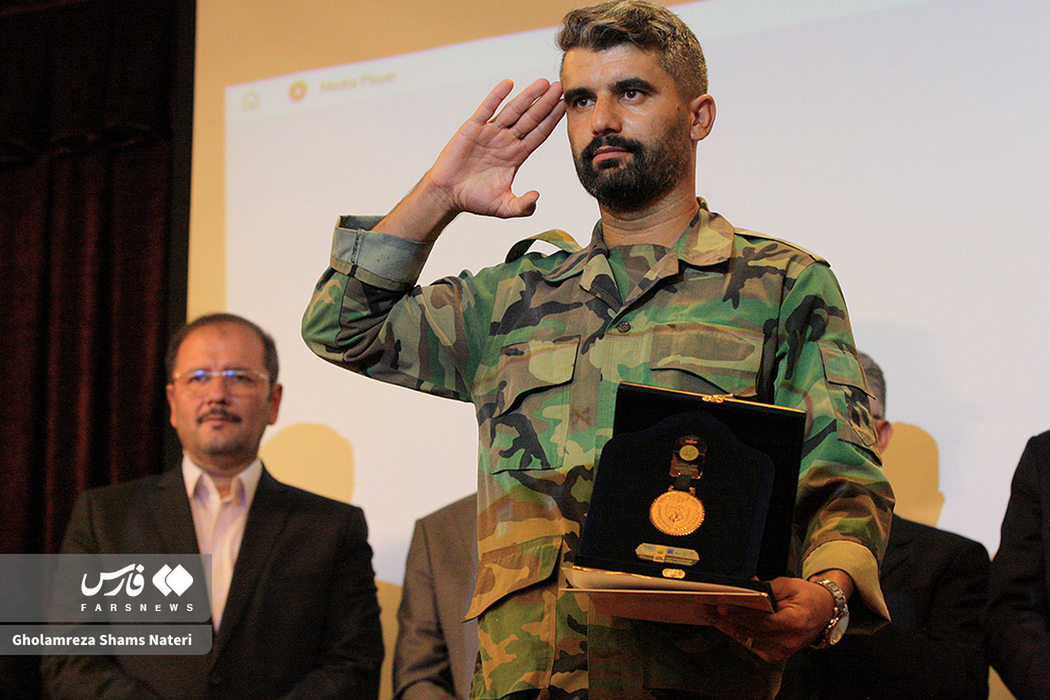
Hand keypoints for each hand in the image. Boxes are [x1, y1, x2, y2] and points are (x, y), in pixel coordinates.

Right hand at [375, 79, 564, 241]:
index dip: (551, 121)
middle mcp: (506, 140)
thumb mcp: (504, 208)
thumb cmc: (475, 200)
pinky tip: (509, 84)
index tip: (564, 106)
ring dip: (527, 96)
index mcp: (516, 155)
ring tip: (542, 83)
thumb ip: (523, 206)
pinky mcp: (472, 128)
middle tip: (560, 87)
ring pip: (512, 110)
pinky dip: (496, 96)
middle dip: (545, 103)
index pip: (539, 134)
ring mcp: (490, 132)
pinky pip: (486, 109)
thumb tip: (537, 196)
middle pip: (530, 118)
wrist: (447, 194)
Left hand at [702, 577, 838, 663]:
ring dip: (724, 625)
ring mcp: (781, 650)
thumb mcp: (788, 585)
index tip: (721, 605)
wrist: (823, 612)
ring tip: (705, 612)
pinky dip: (734, 632)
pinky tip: (719, 622)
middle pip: (749, 631)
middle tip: (704, 606)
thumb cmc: (807, 597)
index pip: (761, 620)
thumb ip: (766, 588)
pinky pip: (750, 643)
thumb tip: (744, 586)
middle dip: (724, 618)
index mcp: (794, 622)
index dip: (740, 613)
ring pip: (746, 639)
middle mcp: (788, 641)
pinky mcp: (775, 654)